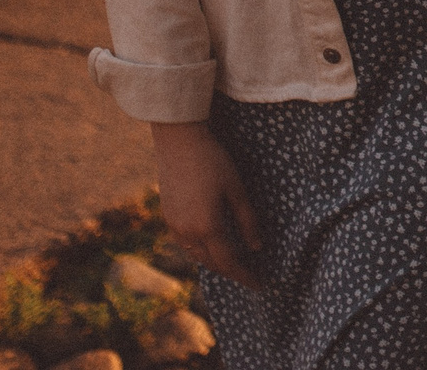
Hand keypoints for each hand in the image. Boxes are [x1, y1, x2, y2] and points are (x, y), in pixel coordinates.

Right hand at [151, 119, 263, 287]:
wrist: (178, 141)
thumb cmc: (213, 161)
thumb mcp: (237, 189)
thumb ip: (247, 220)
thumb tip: (256, 248)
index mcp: (208, 227)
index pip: (229, 262)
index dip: (245, 276)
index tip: (259, 285)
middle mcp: (187, 232)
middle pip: (212, 263)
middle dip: (231, 272)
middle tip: (250, 274)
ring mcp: (174, 226)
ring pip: (197, 255)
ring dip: (215, 261)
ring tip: (234, 261)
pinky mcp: (167, 217)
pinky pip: (186, 243)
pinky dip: (201, 249)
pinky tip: (212, 243)